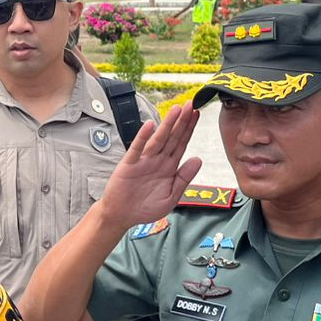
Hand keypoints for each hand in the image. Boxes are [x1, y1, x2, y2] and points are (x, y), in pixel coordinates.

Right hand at [98, 105, 202, 229]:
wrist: (122, 216)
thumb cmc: (145, 207)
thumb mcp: (171, 196)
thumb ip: (184, 178)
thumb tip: (199, 159)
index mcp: (169, 167)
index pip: (181, 143)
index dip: (189, 129)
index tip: (196, 114)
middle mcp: (157, 160)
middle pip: (172, 137)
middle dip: (181, 121)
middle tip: (190, 104)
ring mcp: (143, 161)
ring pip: (158, 139)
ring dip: (167, 124)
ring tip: (175, 110)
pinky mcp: (129, 165)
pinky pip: (137, 149)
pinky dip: (143, 137)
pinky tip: (149, 126)